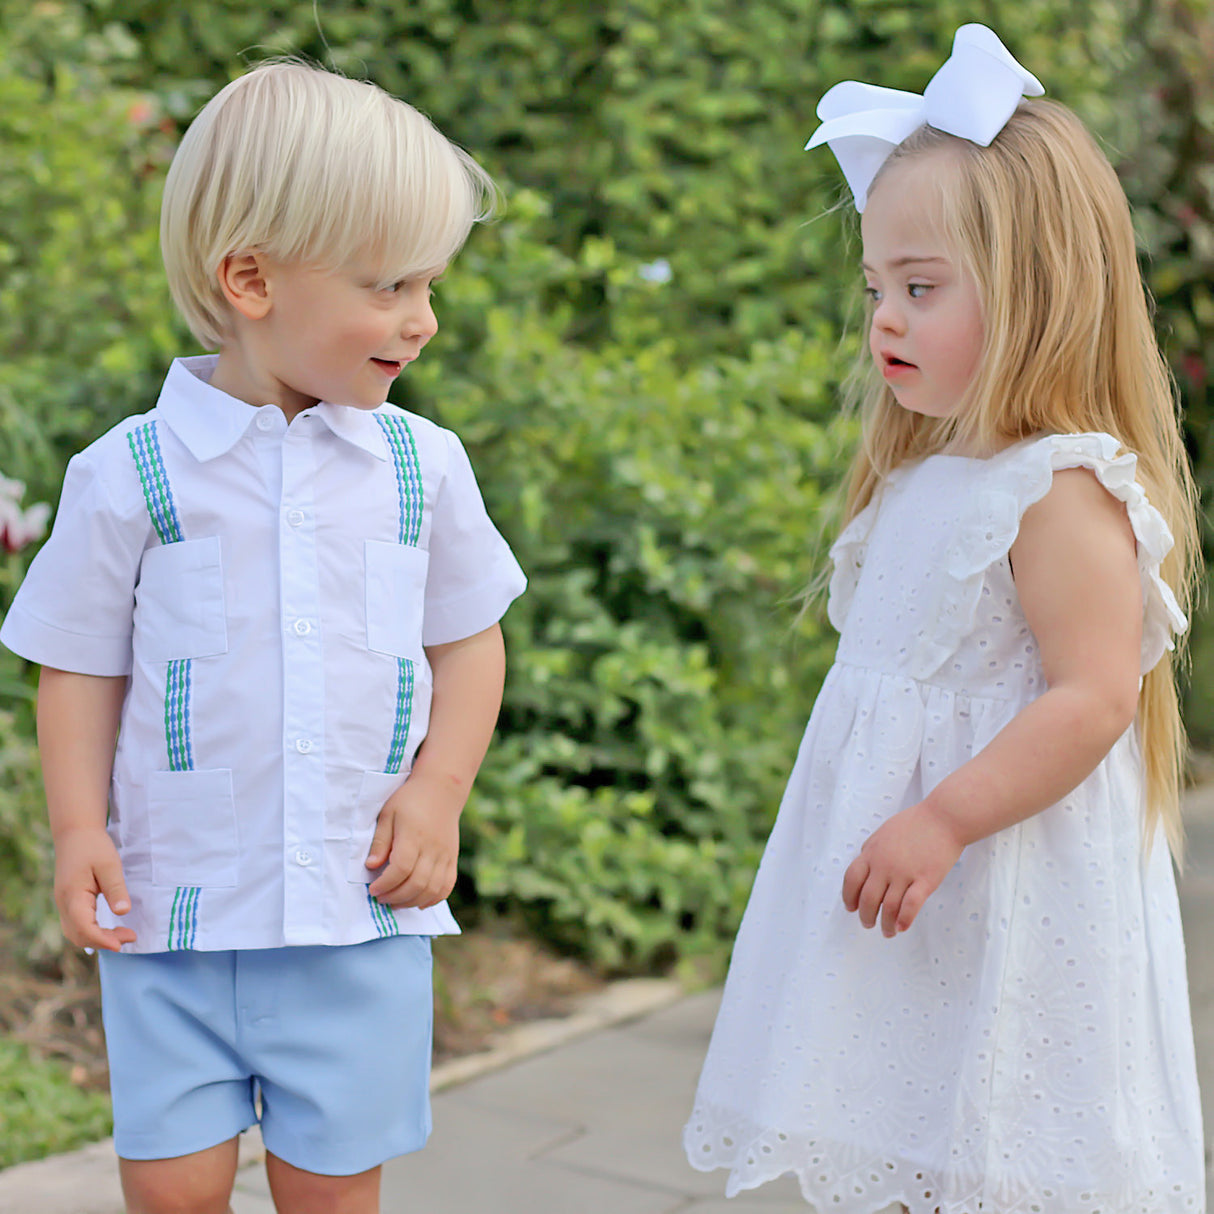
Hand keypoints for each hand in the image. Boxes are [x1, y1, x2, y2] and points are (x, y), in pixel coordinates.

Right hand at [53, 827, 135, 950]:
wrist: (75, 832)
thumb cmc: (93, 846)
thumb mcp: (109, 865)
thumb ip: (116, 889)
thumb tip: (123, 912)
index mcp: (72, 895)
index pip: (83, 927)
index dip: (102, 939)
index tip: (121, 943)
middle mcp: (63, 904)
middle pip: (78, 935)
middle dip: (103, 941)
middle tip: (131, 936)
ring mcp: (63, 904)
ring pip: (75, 932)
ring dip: (98, 938)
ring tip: (123, 934)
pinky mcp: (68, 901)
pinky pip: (76, 924)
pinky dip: (92, 932)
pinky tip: (109, 929)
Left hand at [365, 772, 460, 908]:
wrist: (441, 790)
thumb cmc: (410, 800)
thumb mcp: (388, 814)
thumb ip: (380, 841)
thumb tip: (371, 866)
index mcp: (414, 836)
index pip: (401, 869)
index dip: (385, 884)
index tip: (373, 889)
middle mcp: (432, 848)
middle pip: (417, 883)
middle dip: (395, 897)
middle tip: (381, 898)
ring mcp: (445, 855)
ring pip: (432, 889)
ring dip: (412, 902)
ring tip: (396, 902)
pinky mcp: (452, 858)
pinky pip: (447, 886)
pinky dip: (433, 899)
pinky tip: (418, 902)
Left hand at [841, 801, 964, 936]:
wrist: (944, 817)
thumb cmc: (916, 823)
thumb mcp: (884, 832)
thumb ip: (871, 849)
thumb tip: (863, 864)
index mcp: (872, 852)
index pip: (852, 879)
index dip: (849, 896)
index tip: (852, 907)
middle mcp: (884, 864)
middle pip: (868, 898)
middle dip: (866, 915)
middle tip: (868, 924)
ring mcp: (904, 873)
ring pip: (889, 906)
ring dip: (886, 924)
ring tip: (887, 931)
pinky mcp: (926, 880)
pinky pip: (911, 905)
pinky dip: (904, 919)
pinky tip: (902, 928)